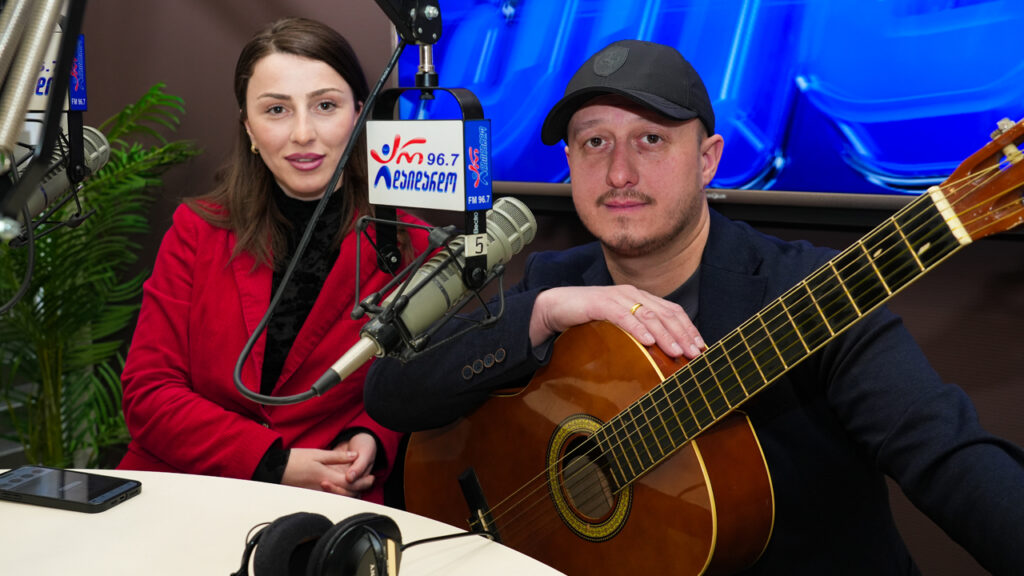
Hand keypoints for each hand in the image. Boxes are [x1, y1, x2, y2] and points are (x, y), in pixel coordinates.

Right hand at [281, 433, 377, 496]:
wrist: (275, 470)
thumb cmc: (295, 460)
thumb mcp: (318, 453)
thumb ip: (337, 457)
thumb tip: (354, 456)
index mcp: (326, 477)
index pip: (351, 483)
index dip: (363, 481)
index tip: (371, 477)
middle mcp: (323, 489)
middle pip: (348, 493)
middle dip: (361, 488)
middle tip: (370, 480)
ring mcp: (318, 493)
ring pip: (341, 497)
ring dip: (352, 491)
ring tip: (361, 482)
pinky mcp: (314, 494)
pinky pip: (332, 497)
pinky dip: (342, 492)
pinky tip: (345, 486)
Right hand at [529, 285, 704, 357]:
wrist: (556, 307)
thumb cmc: (589, 319)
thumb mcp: (620, 326)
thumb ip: (639, 332)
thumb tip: (662, 354)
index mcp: (641, 298)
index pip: (673, 311)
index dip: (689, 328)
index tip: (702, 347)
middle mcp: (633, 294)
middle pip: (666, 313)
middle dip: (683, 334)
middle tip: (695, 353)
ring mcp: (617, 296)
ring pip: (649, 315)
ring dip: (665, 334)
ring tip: (677, 351)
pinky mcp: (600, 303)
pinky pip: (623, 316)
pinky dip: (637, 329)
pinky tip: (648, 341)